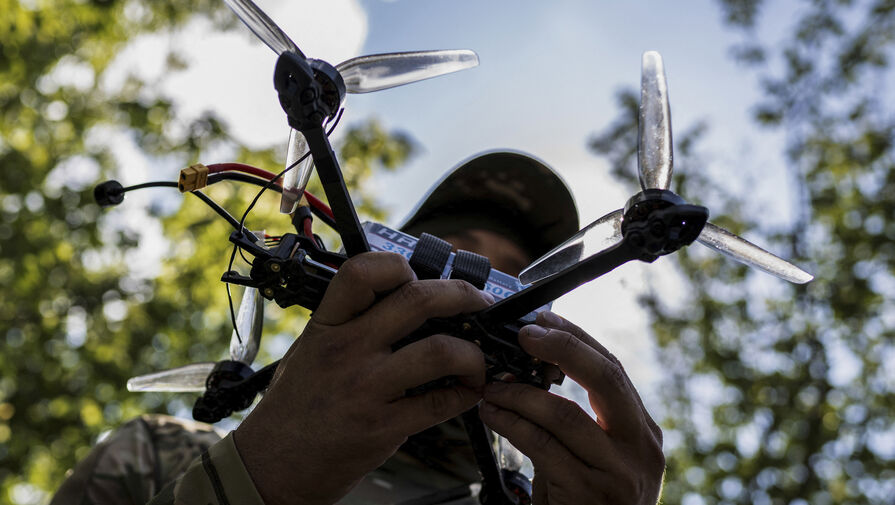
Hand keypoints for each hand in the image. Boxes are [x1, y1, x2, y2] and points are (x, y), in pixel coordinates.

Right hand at [234, 252, 492, 504]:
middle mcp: (346, 350)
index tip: (420, 276)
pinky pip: (440, 403)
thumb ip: (349, 323)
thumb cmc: (294, 407)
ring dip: (473, 354)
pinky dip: (466, 394)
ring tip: (476, 360)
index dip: (400, 266)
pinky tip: (467, 392)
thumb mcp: (309, 349)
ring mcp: (365, 388)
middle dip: (462, 296)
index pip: (363, 272)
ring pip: (440, 351)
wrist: (272, 465)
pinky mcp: (382, 426)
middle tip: (479, 304)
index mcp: (326, 325)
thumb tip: (405, 299)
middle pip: (418, 300)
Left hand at [479, 311, 664, 504]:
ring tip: (492, 386)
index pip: (612, 368)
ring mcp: (619, 471)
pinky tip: (492, 415)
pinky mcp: (590, 492)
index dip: (576, 338)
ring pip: (566, 414)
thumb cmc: (590, 502)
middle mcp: (640, 447)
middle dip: (563, 347)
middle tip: (526, 334)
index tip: (544, 319)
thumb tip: (528, 372)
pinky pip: (544, 447)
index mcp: (642, 430)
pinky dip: (512, 425)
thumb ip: (578, 417)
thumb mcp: (597, 456)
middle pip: (606, 378)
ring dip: (521, 394)